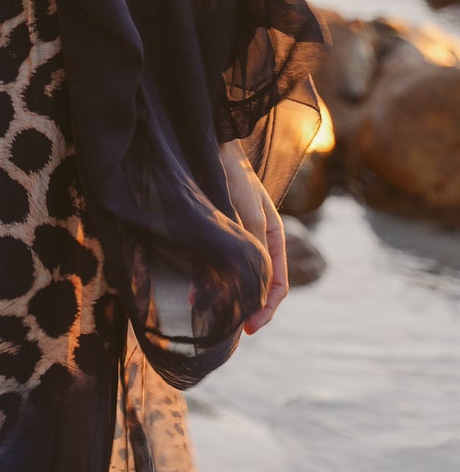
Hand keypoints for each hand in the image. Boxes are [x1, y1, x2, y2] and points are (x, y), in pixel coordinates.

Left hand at [220, 139, 287, 333]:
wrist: (210, 143)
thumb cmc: (234, 177)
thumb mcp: (249, 216)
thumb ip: (252, 250)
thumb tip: (249, 288)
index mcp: (273, 238)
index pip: (278, 286)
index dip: (266, 311)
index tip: (248, 329)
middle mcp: (256, 240)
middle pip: (256, 285)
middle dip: (241, 308)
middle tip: (221, 326)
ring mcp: (235, 235)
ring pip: (234, 275)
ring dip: (222, 294)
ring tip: (204, 309)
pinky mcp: (214, 229)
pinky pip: (217, 261)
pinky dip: (209, 276)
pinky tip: (193, 284)